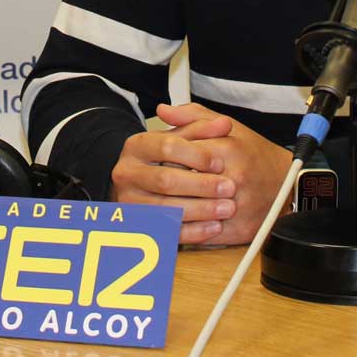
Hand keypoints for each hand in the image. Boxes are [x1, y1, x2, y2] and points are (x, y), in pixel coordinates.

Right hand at [109, 103, 236, 244]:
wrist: (140, 185)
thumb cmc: (165, 159)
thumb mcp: (180, 138)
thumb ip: (201, 128)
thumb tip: (224, 124)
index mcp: (136, 146)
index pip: (166, 147)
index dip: (196, 155)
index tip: (220, 163)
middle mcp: (127, 173)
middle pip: (166, 180)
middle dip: (202, 185)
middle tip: (229, 187)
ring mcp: (130, 202)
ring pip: (167, 208)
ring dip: (201, 209)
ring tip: (227, 208)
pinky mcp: (138, 226)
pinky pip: (167, 232)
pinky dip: (193, 231)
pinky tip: (214, 227)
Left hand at [163, 102, 294, 246]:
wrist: (287, 185)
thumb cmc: (255, 155)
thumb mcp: (227, 127)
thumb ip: (193, 117)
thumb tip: (163, 110)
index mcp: (227, 149)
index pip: (178, 153)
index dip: (161, 158)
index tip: (155, 160)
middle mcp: (232, 178)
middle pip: (180, 183)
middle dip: (162, 184)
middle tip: (153, 183)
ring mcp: (235, 206)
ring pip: (187, 211)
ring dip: (169, 208)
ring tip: (159, 201)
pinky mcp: (237, 230)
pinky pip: (201, 234)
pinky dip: (185, 230)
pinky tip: (175, 222)